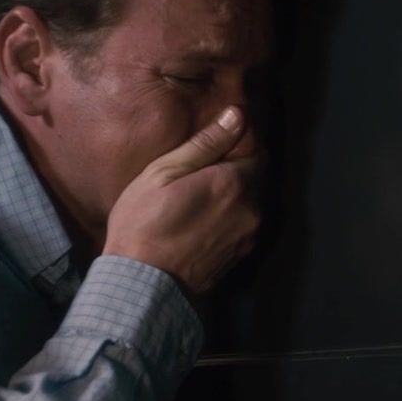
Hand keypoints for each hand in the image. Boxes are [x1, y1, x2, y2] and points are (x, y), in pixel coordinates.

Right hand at [103, 106, 259, 293]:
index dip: (240, 143)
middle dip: (239, 168)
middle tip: (205, 168)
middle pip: (257, 177)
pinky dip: (232, 215)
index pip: (257, 151)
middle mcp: (252, 208)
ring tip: (202, 195)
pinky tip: (205, 219)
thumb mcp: (164, 173)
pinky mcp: (242, 255)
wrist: (144, 285)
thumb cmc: (144, 224)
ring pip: (252, 201)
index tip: (218, 143)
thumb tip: (237, 115)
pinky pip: (245, 223)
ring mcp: (250, 234)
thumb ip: (206, 144)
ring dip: (236, 193)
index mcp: (235, 183)